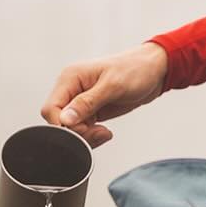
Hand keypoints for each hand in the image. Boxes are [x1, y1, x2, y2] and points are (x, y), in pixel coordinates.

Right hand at [41, 43, 168, 146]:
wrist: (154, 71)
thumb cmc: (136, 70)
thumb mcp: (113, 86)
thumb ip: (87, 102)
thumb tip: (65, 119)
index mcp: (70, 77)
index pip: (51, 109)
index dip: (62, 125)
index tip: (83, 130)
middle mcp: (71, 89)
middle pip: (58, 122)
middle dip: (76, 133)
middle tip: (98, 132)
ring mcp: (80, 102)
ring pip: (70, 129)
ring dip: (86, 136)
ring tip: (104, 132)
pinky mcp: (90, 111)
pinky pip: (81, 130)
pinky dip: (91, 135)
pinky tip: (105, 132)